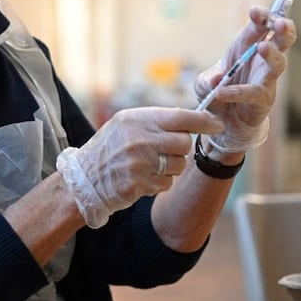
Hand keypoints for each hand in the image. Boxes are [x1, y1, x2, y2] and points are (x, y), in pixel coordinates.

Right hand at [57, 107, 223, 227]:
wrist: (83, 179)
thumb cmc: (108, 149)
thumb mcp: (124, 125)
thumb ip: (154, 121)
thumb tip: (191, 121)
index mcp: (135, 119)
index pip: (179, 117)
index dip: (203, 121)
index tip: (217, 124)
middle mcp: (138, 139)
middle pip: (183, 142)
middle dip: (180, 149)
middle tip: (165, 151)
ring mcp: (139, 163)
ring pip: (178, 165)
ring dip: (170, 167)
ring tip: (148, 165)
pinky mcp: (140, 184)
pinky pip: (167, 183)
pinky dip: (159, 182)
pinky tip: (142, 178)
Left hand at [194, 5, 296, 152]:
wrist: (222, 124)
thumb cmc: (216, 96)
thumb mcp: (204, 85)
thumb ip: (207, 81)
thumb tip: (217, 79)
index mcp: (246, 49)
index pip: (258, 28)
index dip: (261, 18)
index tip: (255, 12)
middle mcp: (260, 62)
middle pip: (280, 41)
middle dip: (282, 29)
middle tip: (280, 23)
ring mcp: (265, 80)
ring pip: (278, 64)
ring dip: (272, 54)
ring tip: (263, 47)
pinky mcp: (263, 100)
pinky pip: (254, 93)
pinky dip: (237, 92)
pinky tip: (224, 92)